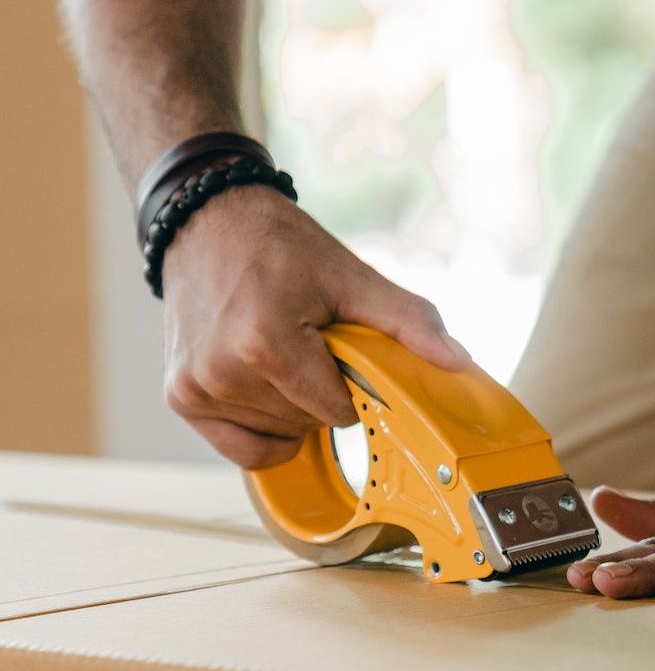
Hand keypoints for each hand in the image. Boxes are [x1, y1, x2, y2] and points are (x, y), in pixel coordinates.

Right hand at [161, 184, 467, 468]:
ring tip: (280, 350)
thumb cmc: (280, 247)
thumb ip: (409, 321)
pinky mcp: (181, 398)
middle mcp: (222, 372)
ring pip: (280, 434)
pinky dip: (264, 428)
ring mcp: (195, 388)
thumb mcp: (353, 277)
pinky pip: (243, 449)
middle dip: (322, 391)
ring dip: (292, 404)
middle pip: (310, 423)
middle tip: (307, 340)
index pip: (339, 410)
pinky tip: (265, 386)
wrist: (208, 220)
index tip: (340, 347)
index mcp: (264, 343)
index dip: (352, 383)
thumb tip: (458, 362)